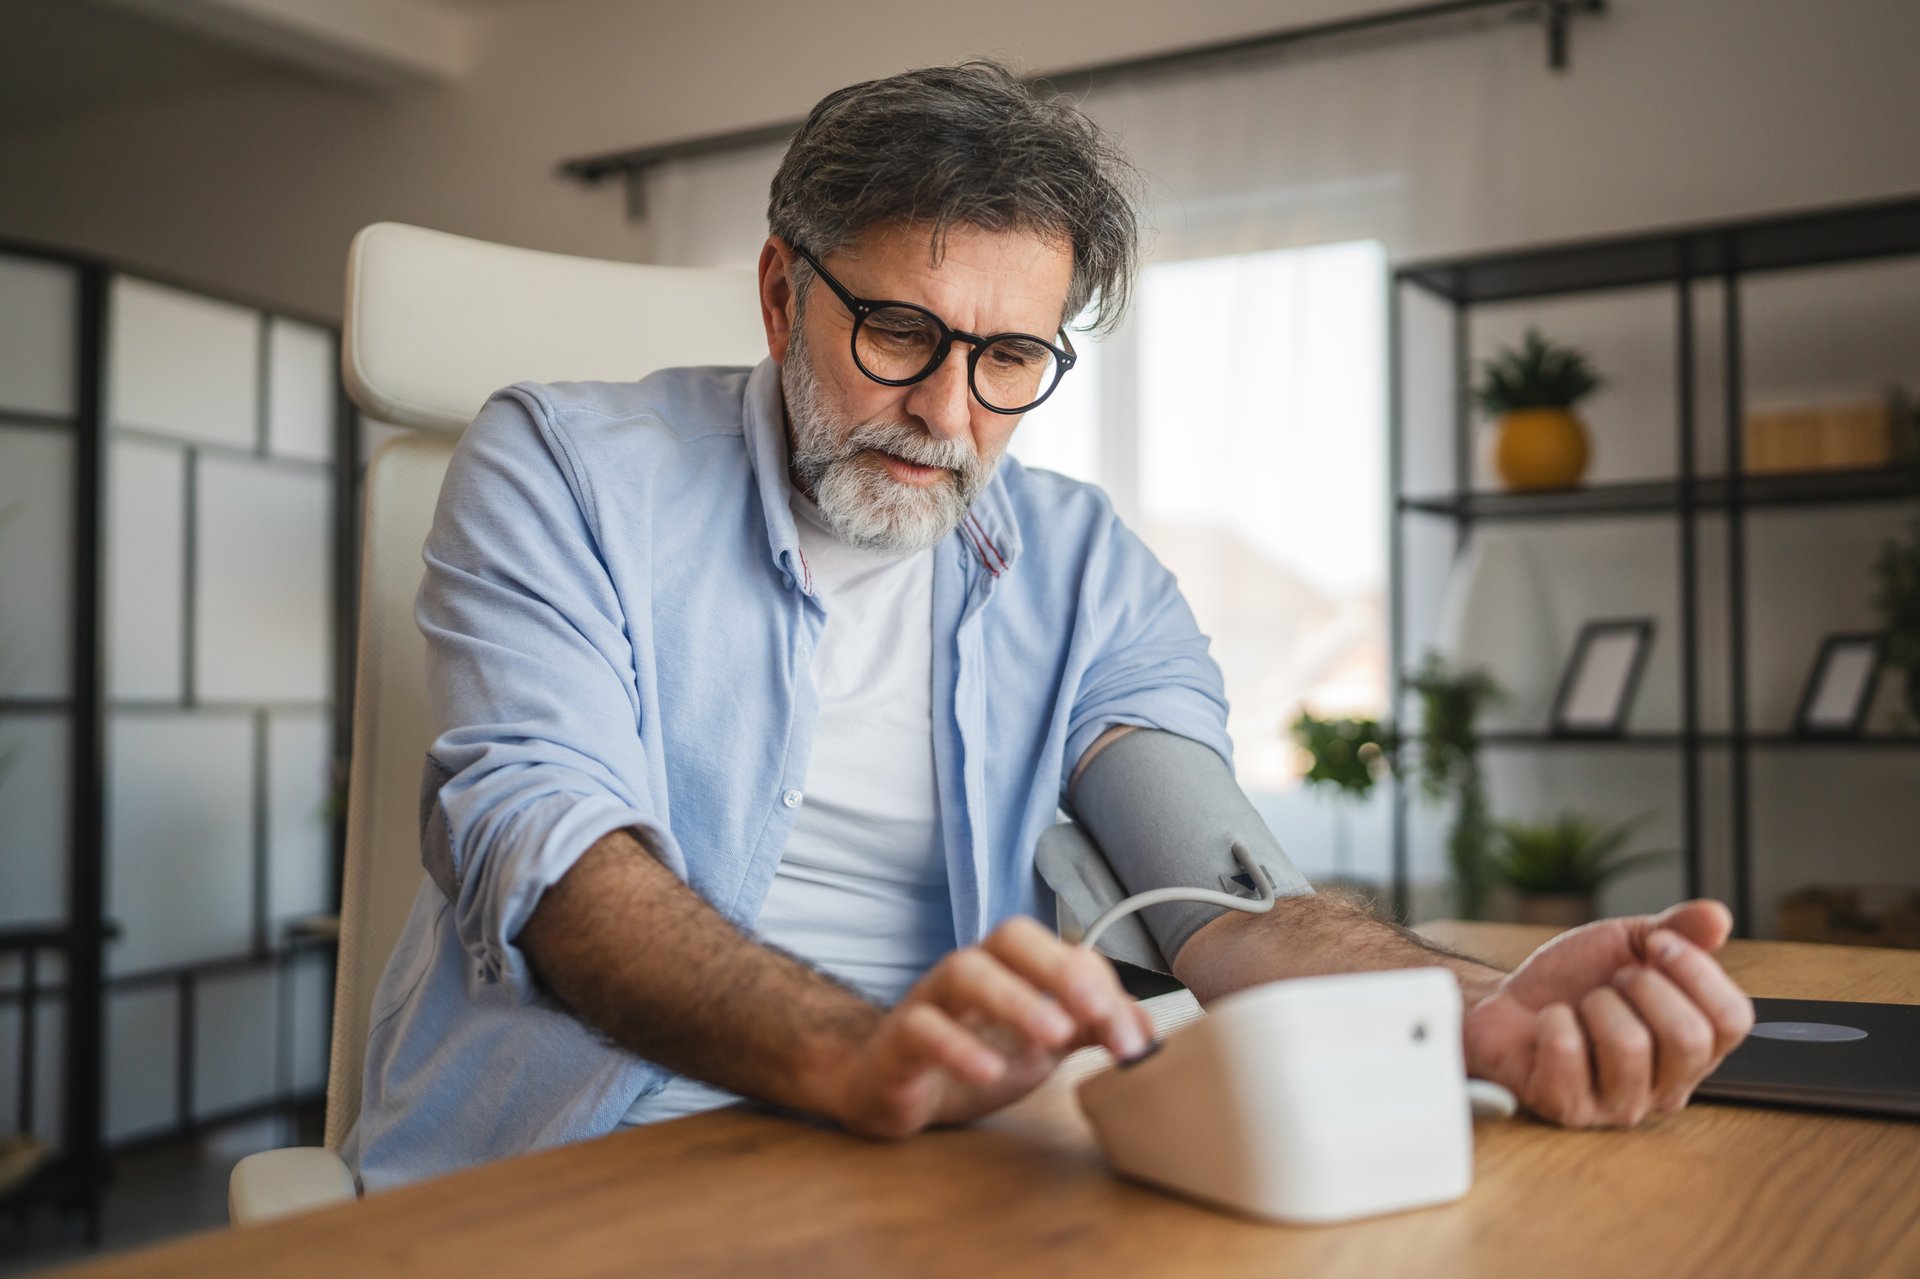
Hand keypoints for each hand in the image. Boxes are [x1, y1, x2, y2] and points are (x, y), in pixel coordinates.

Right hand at [830, 917, 1153, 1138]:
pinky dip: (957, 1046)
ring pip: (964, 972)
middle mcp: (970, 970)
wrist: (890, 1085)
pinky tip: (990, 1070)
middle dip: (1057, 967)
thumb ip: (1089, 1030)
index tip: (1132, 1037)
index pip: (1060, 952)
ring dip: (1013, 999)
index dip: (1100, 986)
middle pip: (1009, 938)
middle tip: (1095, 1009)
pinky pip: (921, 1028)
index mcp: (1010, 967)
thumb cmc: (971, 1053)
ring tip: (1054, 1036)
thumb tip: (1145, 1028)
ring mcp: (930, 1000)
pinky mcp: (898, 1040)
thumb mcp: (1041, 1045)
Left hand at [1462, 900, 1755, 1127]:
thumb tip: (1718, 918)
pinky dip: (1554, 1020)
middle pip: (1689, 1037)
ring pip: (1630, 1045)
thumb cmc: (1574, 982)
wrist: (1508, 1002)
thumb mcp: (1628, 944)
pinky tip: (1550, 1024)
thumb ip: (1678, 930)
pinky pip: (1569, 1053)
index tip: (1656, 944)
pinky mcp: (1567, 1109)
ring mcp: (1617, 1105)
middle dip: (1643, 987)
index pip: (1734, 1020)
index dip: (1696, 971)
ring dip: (1596, 1004)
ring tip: (1581, 1006)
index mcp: (1695, 1049)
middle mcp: (1667, 1087)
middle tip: (1614, 980)